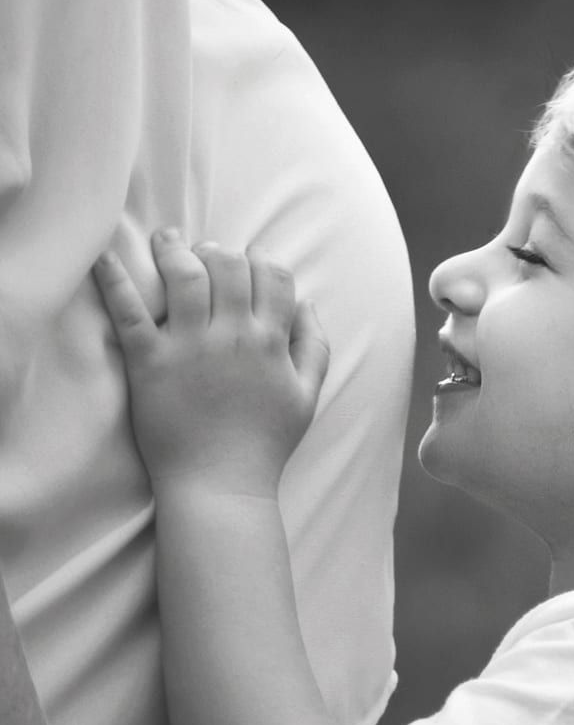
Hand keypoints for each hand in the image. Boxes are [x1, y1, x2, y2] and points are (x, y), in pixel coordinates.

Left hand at [94, 230, 329, 498]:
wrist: (219, 485)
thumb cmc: (264, 444)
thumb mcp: (307, 395)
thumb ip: (315, 346)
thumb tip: (309, 304)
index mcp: (272, 342)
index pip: (274, 276)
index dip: (262, 261)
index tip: (248, 263)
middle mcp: (233, 336)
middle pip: (230, 265)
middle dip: (219, 249)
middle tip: (204, 251)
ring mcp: (190, 347)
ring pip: (186, 276)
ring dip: (176, 249)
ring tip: (166, 239)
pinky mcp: (149, 362)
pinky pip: (130, 313)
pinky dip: (116, 281)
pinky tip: (106, 257)